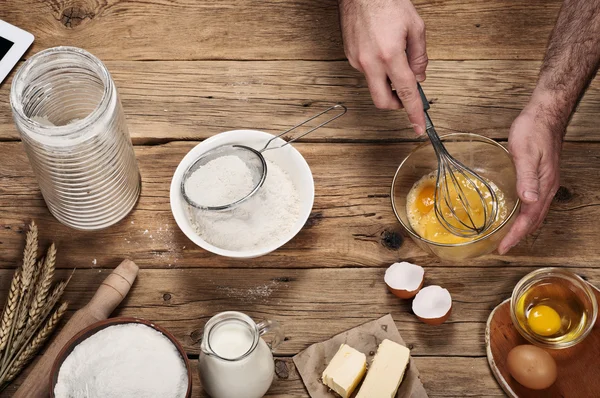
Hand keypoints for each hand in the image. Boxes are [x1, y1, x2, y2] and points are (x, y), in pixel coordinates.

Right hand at [338, 0, 427, 133]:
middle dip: (396, 104)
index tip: (418, 126)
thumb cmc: (386, 2)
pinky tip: (381, 50)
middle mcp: (371, 62)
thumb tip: (419, 76)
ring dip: (387, 81)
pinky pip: (366, 72)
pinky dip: (377, 68)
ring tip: (394, 57)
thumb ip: (420, 56)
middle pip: (383, 101)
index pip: (406, 92)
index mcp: (390, 55)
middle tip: (406, 97)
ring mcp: (357, 61)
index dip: (414, 112)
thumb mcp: (415, 27)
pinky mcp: (350, 56)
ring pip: (374, 85)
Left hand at [498, 98, 563, 253]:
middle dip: (518, 236)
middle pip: (534, 220)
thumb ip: (527, 177)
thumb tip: (528, 200)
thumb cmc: (534, 130)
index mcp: (544, 185)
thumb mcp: (526, 153)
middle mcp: (547, 187)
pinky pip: (534, 202)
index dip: (515, 235)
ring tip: (508, 236)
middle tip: (502, 248)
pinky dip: (524, 213)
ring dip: (522, 227)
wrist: (545, 113)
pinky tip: (515, 212)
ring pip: (535, 212)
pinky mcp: (542, 176)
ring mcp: (546, 182)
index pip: (529, 218)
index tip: (503, 248)